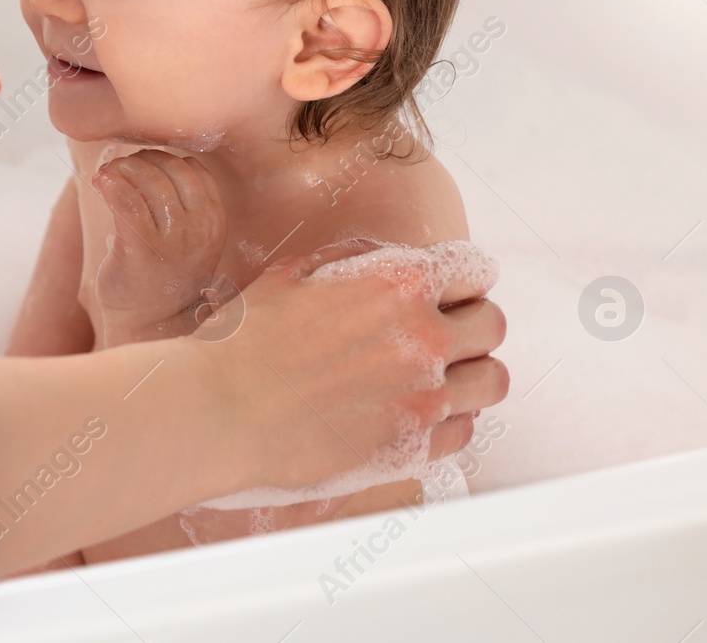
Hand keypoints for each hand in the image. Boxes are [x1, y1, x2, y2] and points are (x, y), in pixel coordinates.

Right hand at [0, 237, 507, 575]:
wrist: (214, 410)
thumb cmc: (242, 341)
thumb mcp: (292, 274)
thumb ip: (351, 260)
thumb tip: (381, 257)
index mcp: (397, 283)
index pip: (474, 270)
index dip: (463, 280)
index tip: (453, 292)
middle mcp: (422, 337)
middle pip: (492, 325)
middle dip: (470, 326)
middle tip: (442, 337)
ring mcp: (423, 397)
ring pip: (492, 381)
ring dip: (470, 375)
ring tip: (439, 379)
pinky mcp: (413, 448)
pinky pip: (466, 431)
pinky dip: (450, 421)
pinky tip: (417, 415)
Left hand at [83, 150, 226, 345]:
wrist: (152, 323)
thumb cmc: (164, 277)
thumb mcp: (190, 239)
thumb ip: (182, 205)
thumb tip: (147, 160)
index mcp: (214, 221)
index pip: (194, 170)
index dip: (166, 159)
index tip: (144, 164)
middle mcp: (198, 228)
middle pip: (171, 170)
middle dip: (142, 160)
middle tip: (120, 167)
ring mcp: (172, 240)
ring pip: (148, 181)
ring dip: (123, 169)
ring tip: (108, 175)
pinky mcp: (141, 249)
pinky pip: (126, 201)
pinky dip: (110, 184)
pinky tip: (99, 182)